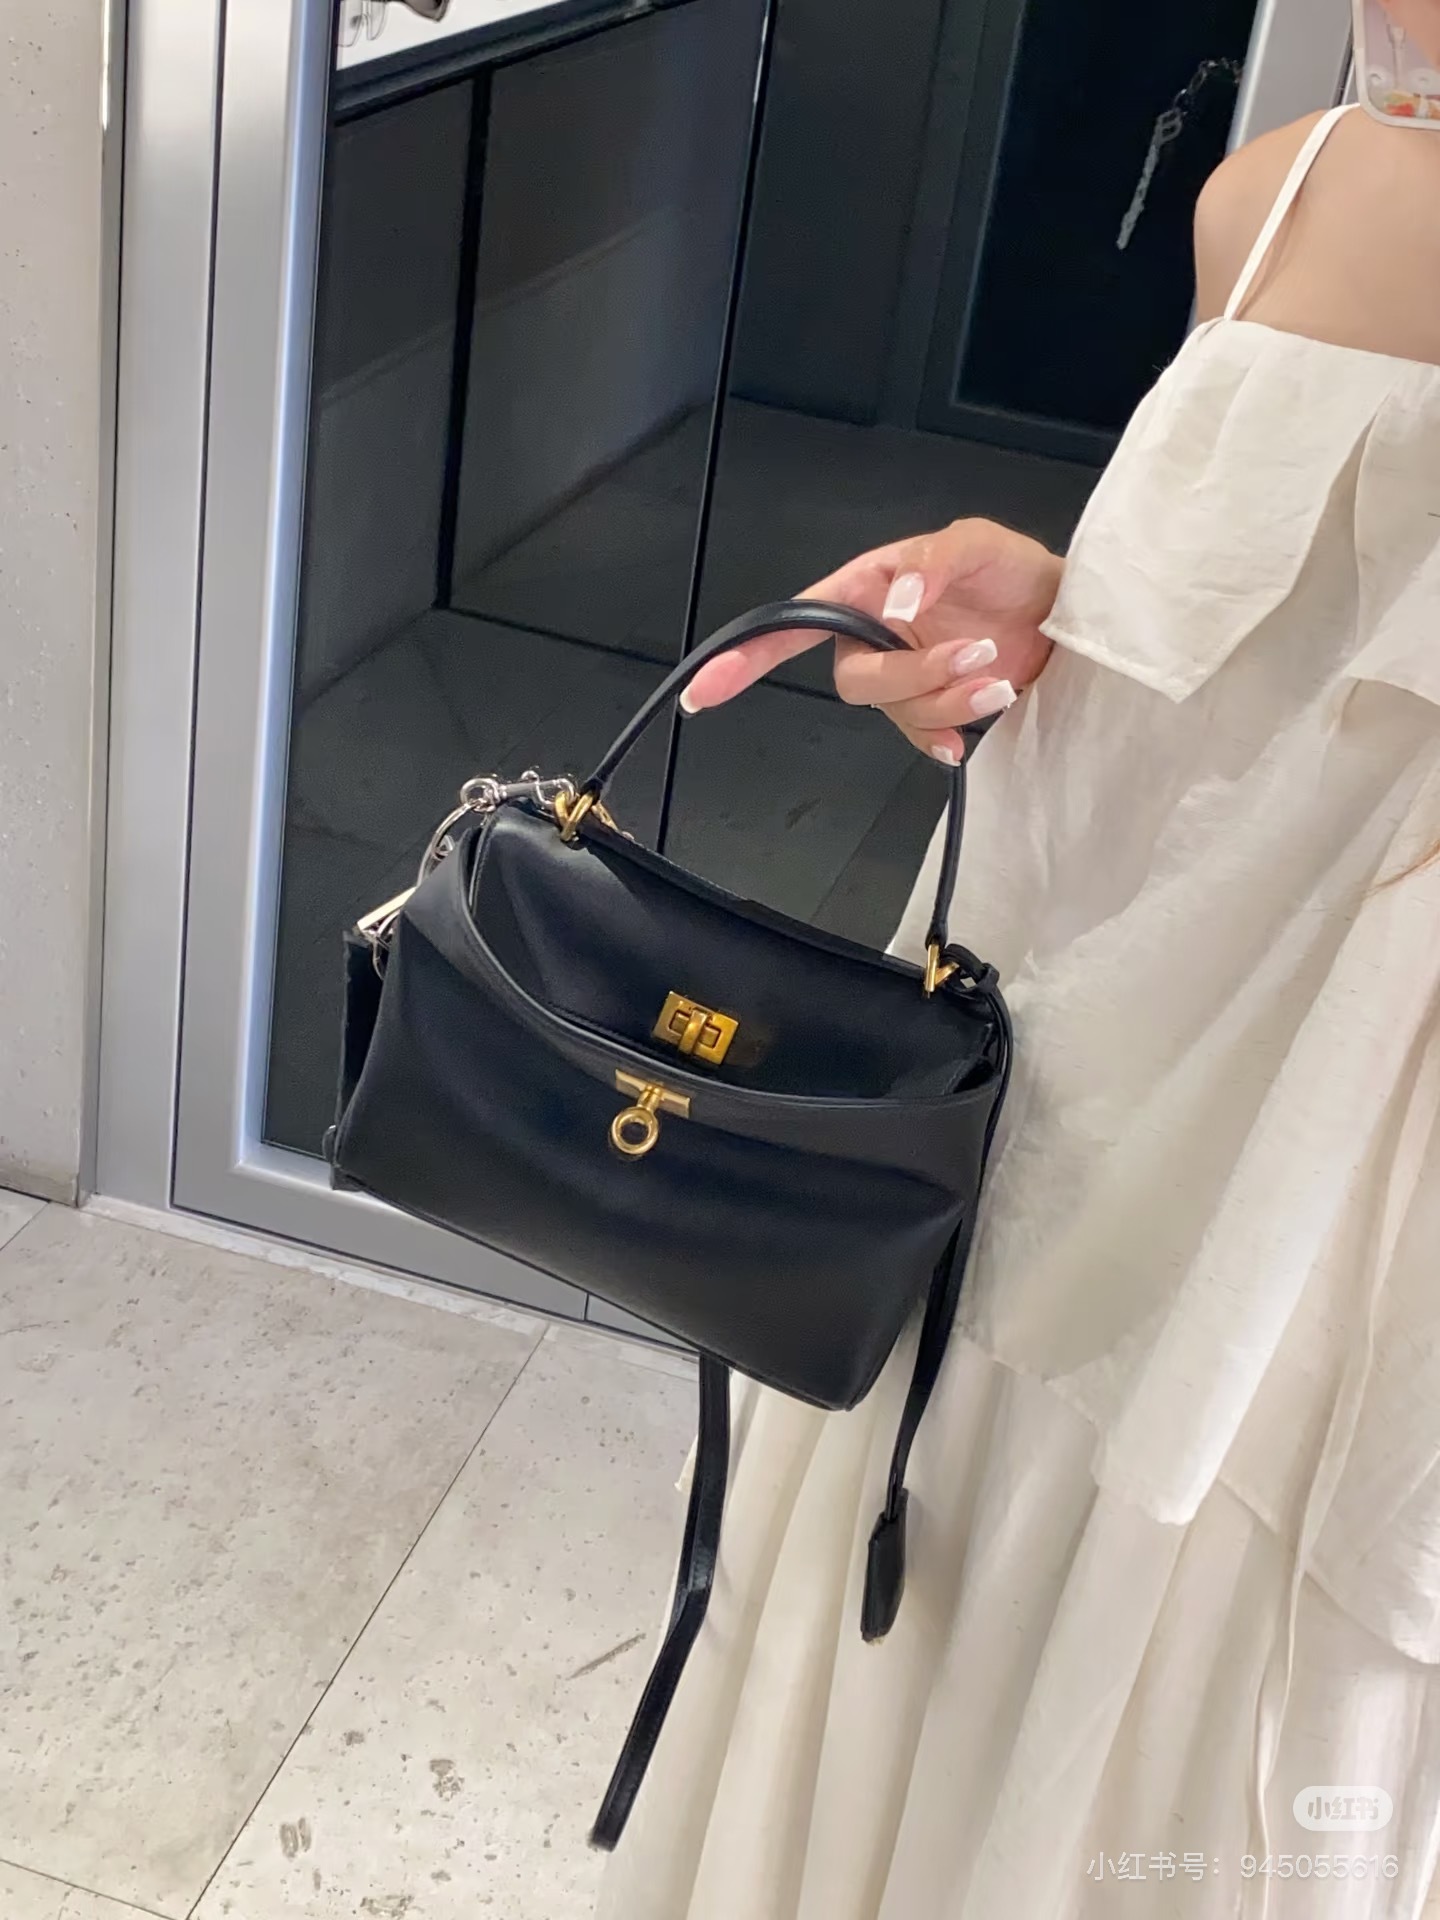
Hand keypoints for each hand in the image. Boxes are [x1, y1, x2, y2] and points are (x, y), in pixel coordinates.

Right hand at [682, 519, 1062, 762]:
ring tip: (999, 676)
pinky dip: (945, 736)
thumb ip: (932, 564)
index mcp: (866, 588)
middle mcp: (873, 636)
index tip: (706, 688)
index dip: (745, 656)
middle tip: (979, 655)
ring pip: (893, 712)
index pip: (792, 623)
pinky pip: (919, 736)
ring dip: (949, 700)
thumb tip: (892, 605)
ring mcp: (901, 677)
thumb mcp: (976, 543)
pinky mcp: (931, 709)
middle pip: (854, 681)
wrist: (1064, 615)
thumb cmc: (1014, 570)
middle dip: (916, 676)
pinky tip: (972, 727)